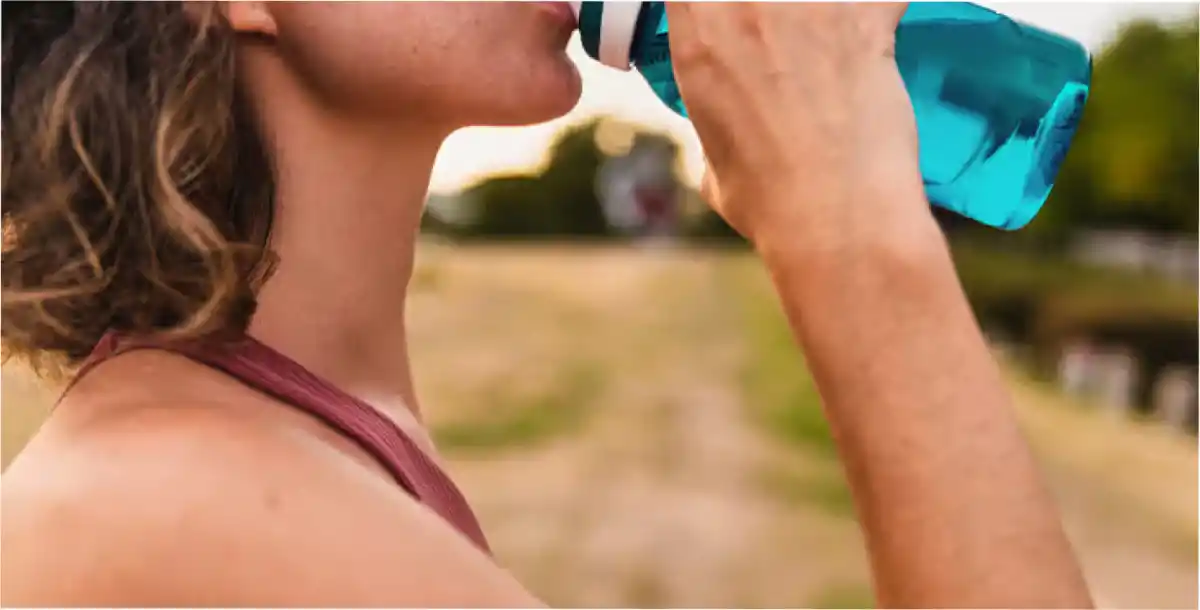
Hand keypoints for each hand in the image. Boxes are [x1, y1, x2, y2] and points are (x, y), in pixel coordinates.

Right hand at [668, 3, 928, 251]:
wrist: (833, 219)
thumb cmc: (768, 205)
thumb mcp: (713, 165)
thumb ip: (719, 122)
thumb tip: (732, 128)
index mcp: (699, 40)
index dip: (716, 4)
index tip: (733, 16)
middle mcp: (747, 7)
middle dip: (773, 8)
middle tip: (793, 44)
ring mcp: (808, 6)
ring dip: (829, 6)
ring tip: (833, 40)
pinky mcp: (867, 17)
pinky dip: (885, 7)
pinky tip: (883, 25)